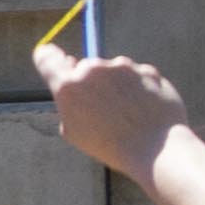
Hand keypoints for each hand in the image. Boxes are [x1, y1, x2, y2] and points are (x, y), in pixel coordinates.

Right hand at [34, 45, 192, 179]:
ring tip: (127, 113)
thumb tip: (73, 81)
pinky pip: (138, 75)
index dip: (48, 56)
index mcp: (68, 86)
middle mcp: (93, 70)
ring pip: (114, 70)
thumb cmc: (110, 145)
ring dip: (117, 84)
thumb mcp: (75, 130)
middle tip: (103, 107)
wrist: (156, 149)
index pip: (47, 58)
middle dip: (91, 81)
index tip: (53, 55)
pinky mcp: (147, 69)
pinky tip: (144, 108)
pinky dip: (140, 88)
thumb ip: (69, 102)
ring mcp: (123, 67)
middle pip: (86, 67)